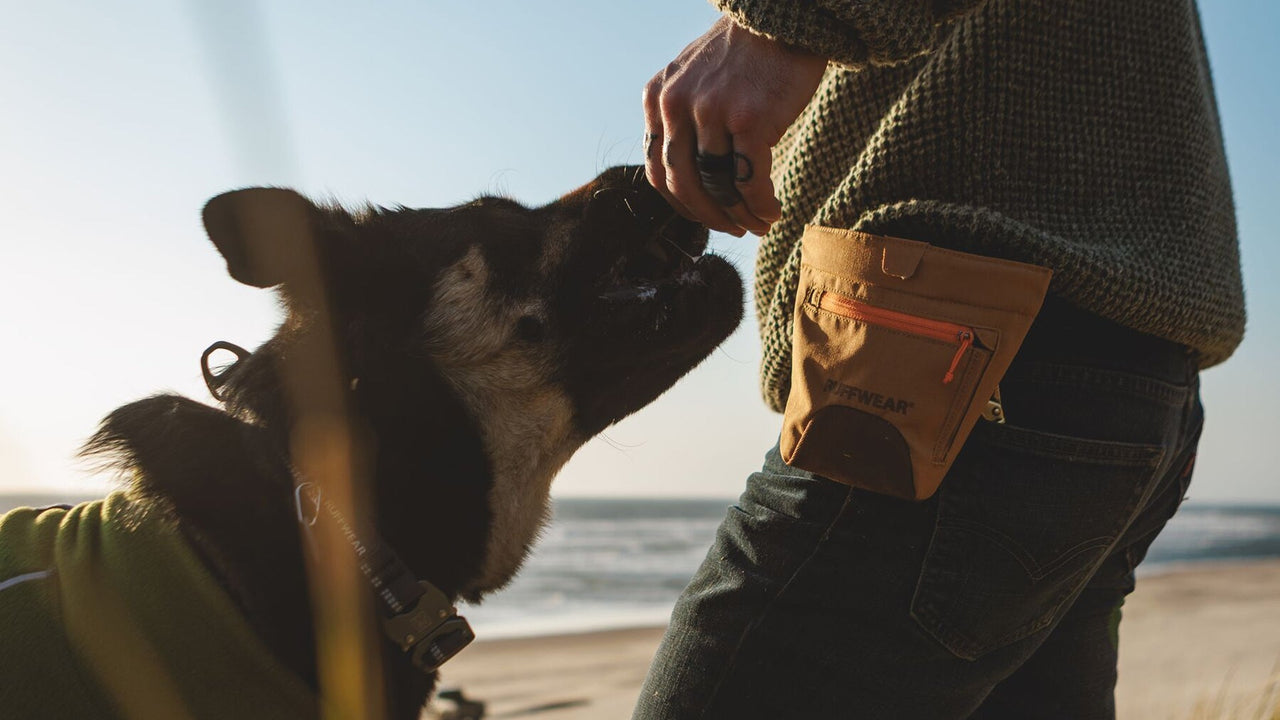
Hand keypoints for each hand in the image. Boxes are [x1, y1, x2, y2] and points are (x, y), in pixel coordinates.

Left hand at [644, 16, 827, 236]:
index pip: (658, 170)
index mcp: (657, 99)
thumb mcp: (693, 79)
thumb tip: (689, 179)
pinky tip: (772, 211)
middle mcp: (676, 106)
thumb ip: (682, 120)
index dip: (682, 204)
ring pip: (718, 187)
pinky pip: (749, 180)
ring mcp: (710, 112)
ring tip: (758, 224)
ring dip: (739, 216)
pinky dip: (761, 205)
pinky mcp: (748, 119)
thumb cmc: (744, 56)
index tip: (705, 216)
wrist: (782, 20)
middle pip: (685, 184)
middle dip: (710, 217)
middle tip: (733, 230)